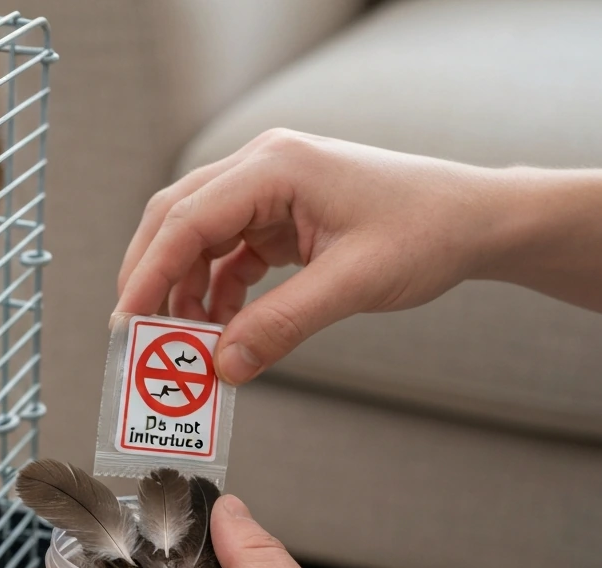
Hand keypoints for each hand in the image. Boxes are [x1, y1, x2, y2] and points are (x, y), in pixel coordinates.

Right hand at [115, 129, 500, 383]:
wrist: (475, 220)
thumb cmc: (427, 231)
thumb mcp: (353, 283)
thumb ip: (282, 325)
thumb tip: (223, 368)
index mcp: (275, 166)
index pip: (187, 219)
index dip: (148, 273)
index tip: (126, 322)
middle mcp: (263, 168)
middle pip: (177, 220)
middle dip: (152, 278)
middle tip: (136, 334)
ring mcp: (269, 191)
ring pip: (197, 239)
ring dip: (184, 290)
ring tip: (183, 342)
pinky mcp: (280, 217)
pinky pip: (228, 253)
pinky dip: (216, 291)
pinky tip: (221, 328)